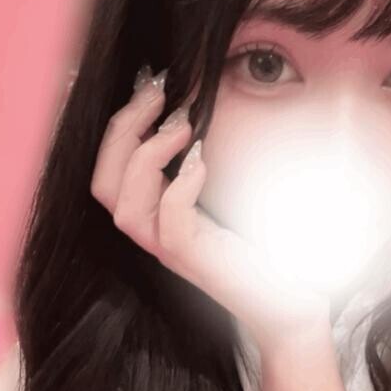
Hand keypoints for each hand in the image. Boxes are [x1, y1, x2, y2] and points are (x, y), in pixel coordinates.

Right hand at [90, 71, 331, 356]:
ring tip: (184, 126)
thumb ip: (204, 163)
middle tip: (159, 93)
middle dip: (124, 130)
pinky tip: (202, 162)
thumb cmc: (262, 250)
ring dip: (148, 155)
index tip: (150, 85)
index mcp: (155, 215)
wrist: (287, 305)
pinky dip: (179, 187)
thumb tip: (199, 111)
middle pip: (103, 184)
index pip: (107, 171)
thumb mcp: (227, 197)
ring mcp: (170, 251)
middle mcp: (154, 233)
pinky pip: (169, 224)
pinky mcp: (194, 261)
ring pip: (124, 206)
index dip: (119, 126)